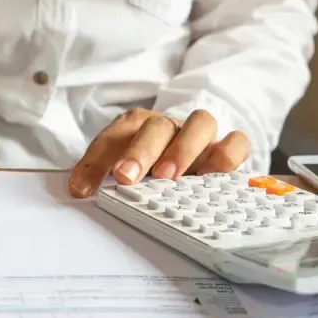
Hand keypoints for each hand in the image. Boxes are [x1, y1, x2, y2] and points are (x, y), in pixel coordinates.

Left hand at [68, 108, 248, 197]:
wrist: (191, 152)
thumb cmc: (150, 166)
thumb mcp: (124, 171)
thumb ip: (104, 179)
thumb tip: (80, 194)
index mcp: (135, 126)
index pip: (112, 138)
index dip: (94, 162)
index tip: (81, 189)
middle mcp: (168, 126)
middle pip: (155, 126)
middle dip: (139, 151)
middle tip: (125, 177)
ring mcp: (200, 134)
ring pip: (199, 123)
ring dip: (182, 149)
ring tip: (169, 176)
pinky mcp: (227, 146)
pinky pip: (236, 141)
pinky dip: (225, 155)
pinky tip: (211, 177)